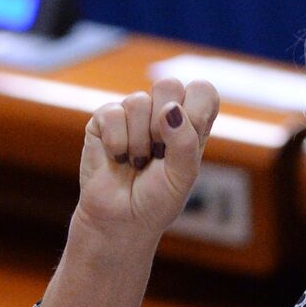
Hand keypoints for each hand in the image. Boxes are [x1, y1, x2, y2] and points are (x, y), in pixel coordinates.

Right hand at [74, 77, 219, 240]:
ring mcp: (132, 115)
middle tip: (159, 153)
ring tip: (138, 162)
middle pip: (168, 84)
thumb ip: (185, 141)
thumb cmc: (156, 201)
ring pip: (138, 101)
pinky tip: (118, 158)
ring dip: (139, 142)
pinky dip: (117, 143)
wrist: (121, 221)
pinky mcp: (104, 120)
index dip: (196, 107)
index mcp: (189, 123)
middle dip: (163, 125)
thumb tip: (170, 109)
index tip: (189, 135)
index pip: (201, 90)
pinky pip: (112, 113)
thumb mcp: (183, 176)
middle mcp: (161, 113)